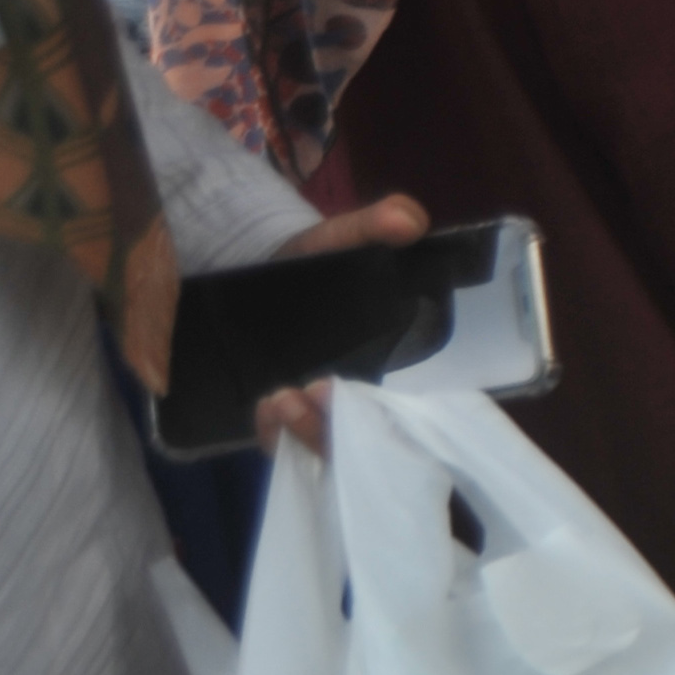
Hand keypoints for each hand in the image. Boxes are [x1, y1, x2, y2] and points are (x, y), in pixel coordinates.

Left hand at [251, 195, 431, 455]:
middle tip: (300, 397)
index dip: (390, 418)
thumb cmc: (316, 263)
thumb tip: (408, 221)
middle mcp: (367, 402)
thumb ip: (372, 225)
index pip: (410, 416)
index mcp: (399, 368)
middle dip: (330, 429)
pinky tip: (264, 409)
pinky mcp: (293, 424)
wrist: (265, 276)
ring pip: (326, 453)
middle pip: (364, 445)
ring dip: (303, 434)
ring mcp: (328, 417)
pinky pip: (289, 449)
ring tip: (277, 401)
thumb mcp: (339, 239)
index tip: (338, 388)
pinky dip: (276, 437)